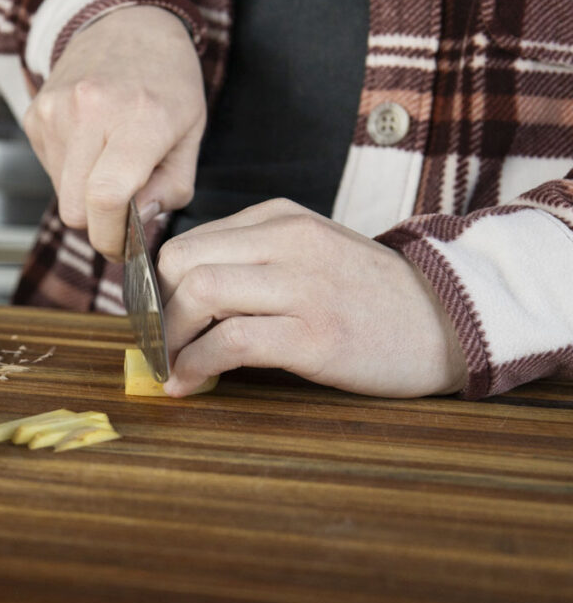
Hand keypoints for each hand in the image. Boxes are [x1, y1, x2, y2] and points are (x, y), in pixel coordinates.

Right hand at [23, 6, 205, 259]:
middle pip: (75, 209)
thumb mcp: (191, 134)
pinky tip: (92, 147)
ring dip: (84, 197)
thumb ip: (171, 189)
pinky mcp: (36, 114)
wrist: (125, 24)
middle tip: (121, 216)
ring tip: (110, 165)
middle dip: (98, 225)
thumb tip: (138, 224)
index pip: (106, 198)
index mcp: (140, 118)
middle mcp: (91, 111)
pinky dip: (71, 173)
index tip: (123, 247)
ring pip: (60, 194)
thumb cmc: (166, 80)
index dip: (111, 237)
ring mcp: (56, 111)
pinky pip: (49, 170)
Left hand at [156, 199, 469, 397]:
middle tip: (158, 343)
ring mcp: (303, 286)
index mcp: (281, 219)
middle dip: (155, 309)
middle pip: (182, 262)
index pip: (188, 242)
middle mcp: (288, 242)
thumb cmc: (369, 295)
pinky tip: (188, 383)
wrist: (450, 319)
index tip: (152, 319)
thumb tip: (180, 295)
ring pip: (200, 293)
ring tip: (170, 365)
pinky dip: (195, 364)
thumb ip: (253, 261)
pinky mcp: (316, 335)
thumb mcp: (311, 253)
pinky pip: (230, 342)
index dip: (157, 287)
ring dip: (169, 338)